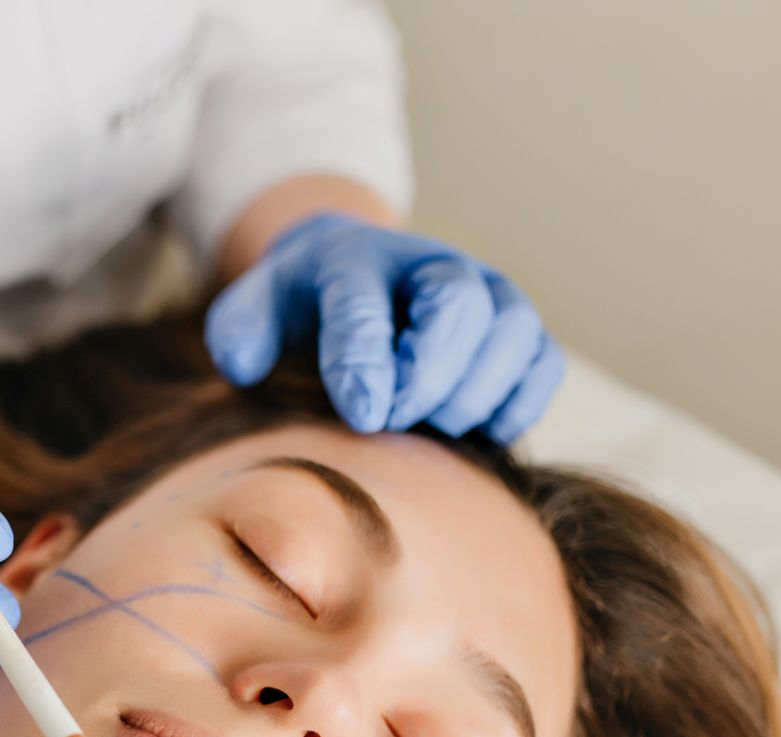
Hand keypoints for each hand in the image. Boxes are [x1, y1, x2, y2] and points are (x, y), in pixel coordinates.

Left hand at [205, 212, 565, 444]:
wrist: (352, 281)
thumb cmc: (298, 308)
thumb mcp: (252, 309)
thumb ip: (238, 332)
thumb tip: (244, 364)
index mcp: (358, 259)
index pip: (365, 303)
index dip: (365, 360)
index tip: (363, 415)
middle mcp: (434, 266)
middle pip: (460, 308)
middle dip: (429, 376)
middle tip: (391, 421)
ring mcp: (486, 294)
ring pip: (514, 334)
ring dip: (476, 393)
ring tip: (431, 426)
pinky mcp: (517, 332)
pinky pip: (541, 367)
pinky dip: (518, 404)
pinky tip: (477, 433)